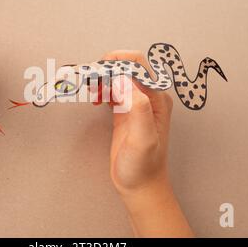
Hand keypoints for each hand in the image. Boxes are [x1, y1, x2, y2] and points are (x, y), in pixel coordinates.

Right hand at [96, 50, 192, 236]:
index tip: (98, 70)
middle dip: (106, 68)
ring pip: (117, 76)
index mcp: (156, 98)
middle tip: (91, 80)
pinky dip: (101, 88)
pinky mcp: (125, 110)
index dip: (116, 62)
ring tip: (92, 91)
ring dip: (102, 78)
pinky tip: (96, 98)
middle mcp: (148, 97)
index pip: (138, 65)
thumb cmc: (144, 166)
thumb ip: (138, 108)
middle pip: (126, 66)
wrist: (140, 184)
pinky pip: (112, 89)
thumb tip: (124, 80)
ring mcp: (136, 102)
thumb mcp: (144, 139)